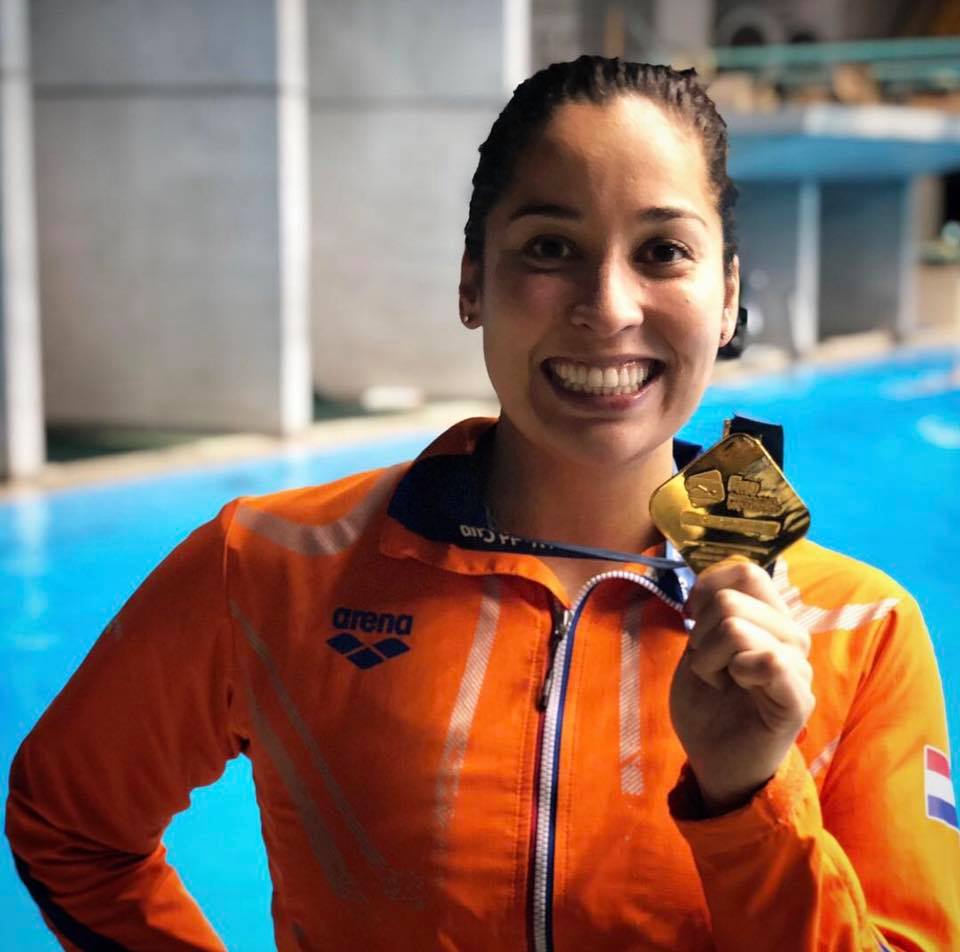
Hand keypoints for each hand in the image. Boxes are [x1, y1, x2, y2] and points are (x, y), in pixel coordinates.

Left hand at [669, 558, 814, 814]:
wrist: (714, 759)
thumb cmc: (707, 705)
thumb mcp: (698, 649)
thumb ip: (709, 614)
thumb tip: (708, 585)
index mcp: (768, 619)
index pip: (747, 571)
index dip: (708, 586)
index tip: (691, 617)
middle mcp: (790, 635)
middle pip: (732, 599)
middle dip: (701, 634)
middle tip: (708, 667)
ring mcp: (798, 665)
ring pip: (737, 628)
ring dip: (709, 658)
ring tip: (720, 682)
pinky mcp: (798, 697)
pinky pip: (769, 659)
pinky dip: (737, 671)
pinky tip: (737, 689)